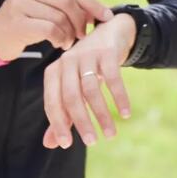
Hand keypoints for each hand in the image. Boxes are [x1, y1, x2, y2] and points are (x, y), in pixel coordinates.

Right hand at [0, 0, 110, 60]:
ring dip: (70, 33)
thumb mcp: (46, 6)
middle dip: (81, 20)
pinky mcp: (17, 22)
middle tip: (84, 35)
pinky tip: (59, 44)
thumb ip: (69, 4)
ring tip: (69, 42)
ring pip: (60, 17)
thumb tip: (102, 11)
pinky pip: (50, 29)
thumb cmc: (28, 20)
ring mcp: (19, 3)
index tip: (107, 16)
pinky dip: (60, 38)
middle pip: (68, 2)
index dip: (93, 4)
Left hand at [41, 12, 134, 149]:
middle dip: (81, 122)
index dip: (58, 124)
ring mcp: (86, 55)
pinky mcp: (106, 52)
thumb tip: (51, 144)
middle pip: (71, 97)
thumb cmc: (87, 67)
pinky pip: (113, 78)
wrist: (110, 33)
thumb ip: (62, 114)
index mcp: (54, 72)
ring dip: (102, 115)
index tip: (67, 144)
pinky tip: (125, 114)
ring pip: (92, 90)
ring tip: (110, 134)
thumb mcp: (73, 88)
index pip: (52, 102)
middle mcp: (67, 62)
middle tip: (92, 142)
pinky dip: (120, 98)